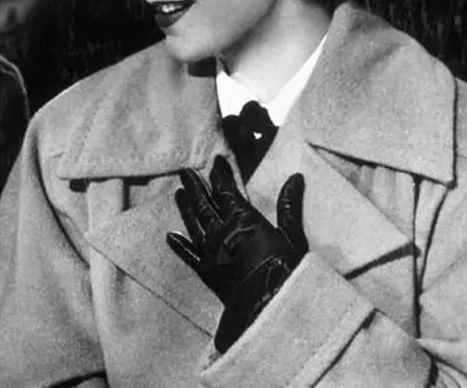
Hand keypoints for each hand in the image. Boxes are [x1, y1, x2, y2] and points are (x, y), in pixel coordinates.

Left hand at [165, 155, 306, 352]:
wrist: (270, 306)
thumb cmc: (287, 270)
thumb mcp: (292, 236)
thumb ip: (289, 205)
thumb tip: (295, 177)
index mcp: (242, 220)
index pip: (226, 190)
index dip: (220, 174)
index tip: (215, 161)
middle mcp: (220, 232)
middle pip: (203, 203)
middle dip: (194, 186)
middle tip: (185, 171)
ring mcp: (210, 251)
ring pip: (192, 224)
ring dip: (184, 208)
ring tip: (178, 193)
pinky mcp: (206, 271)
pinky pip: (188, 255)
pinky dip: (179, 245)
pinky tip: (170, 236)